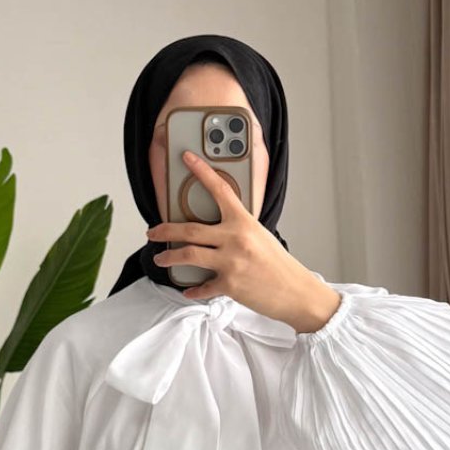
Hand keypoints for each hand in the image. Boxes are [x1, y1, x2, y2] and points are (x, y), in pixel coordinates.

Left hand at [146, 149, 340, 332]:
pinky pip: (202, 287)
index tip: (188, 159)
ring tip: (161, 258)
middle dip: (165, 230)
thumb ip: (238, 229)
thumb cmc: (279, 264)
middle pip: (190, 230)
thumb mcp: (261, 236)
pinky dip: (192, 289)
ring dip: (169, 257)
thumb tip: (217, 230)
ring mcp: (231, 262)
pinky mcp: (229, 285)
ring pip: (188, 256)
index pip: (220, 190)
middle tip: (153, 231)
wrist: (295, 291)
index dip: (201, 171)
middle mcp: (235, 239)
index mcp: (244, 222)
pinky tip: (187, 289)